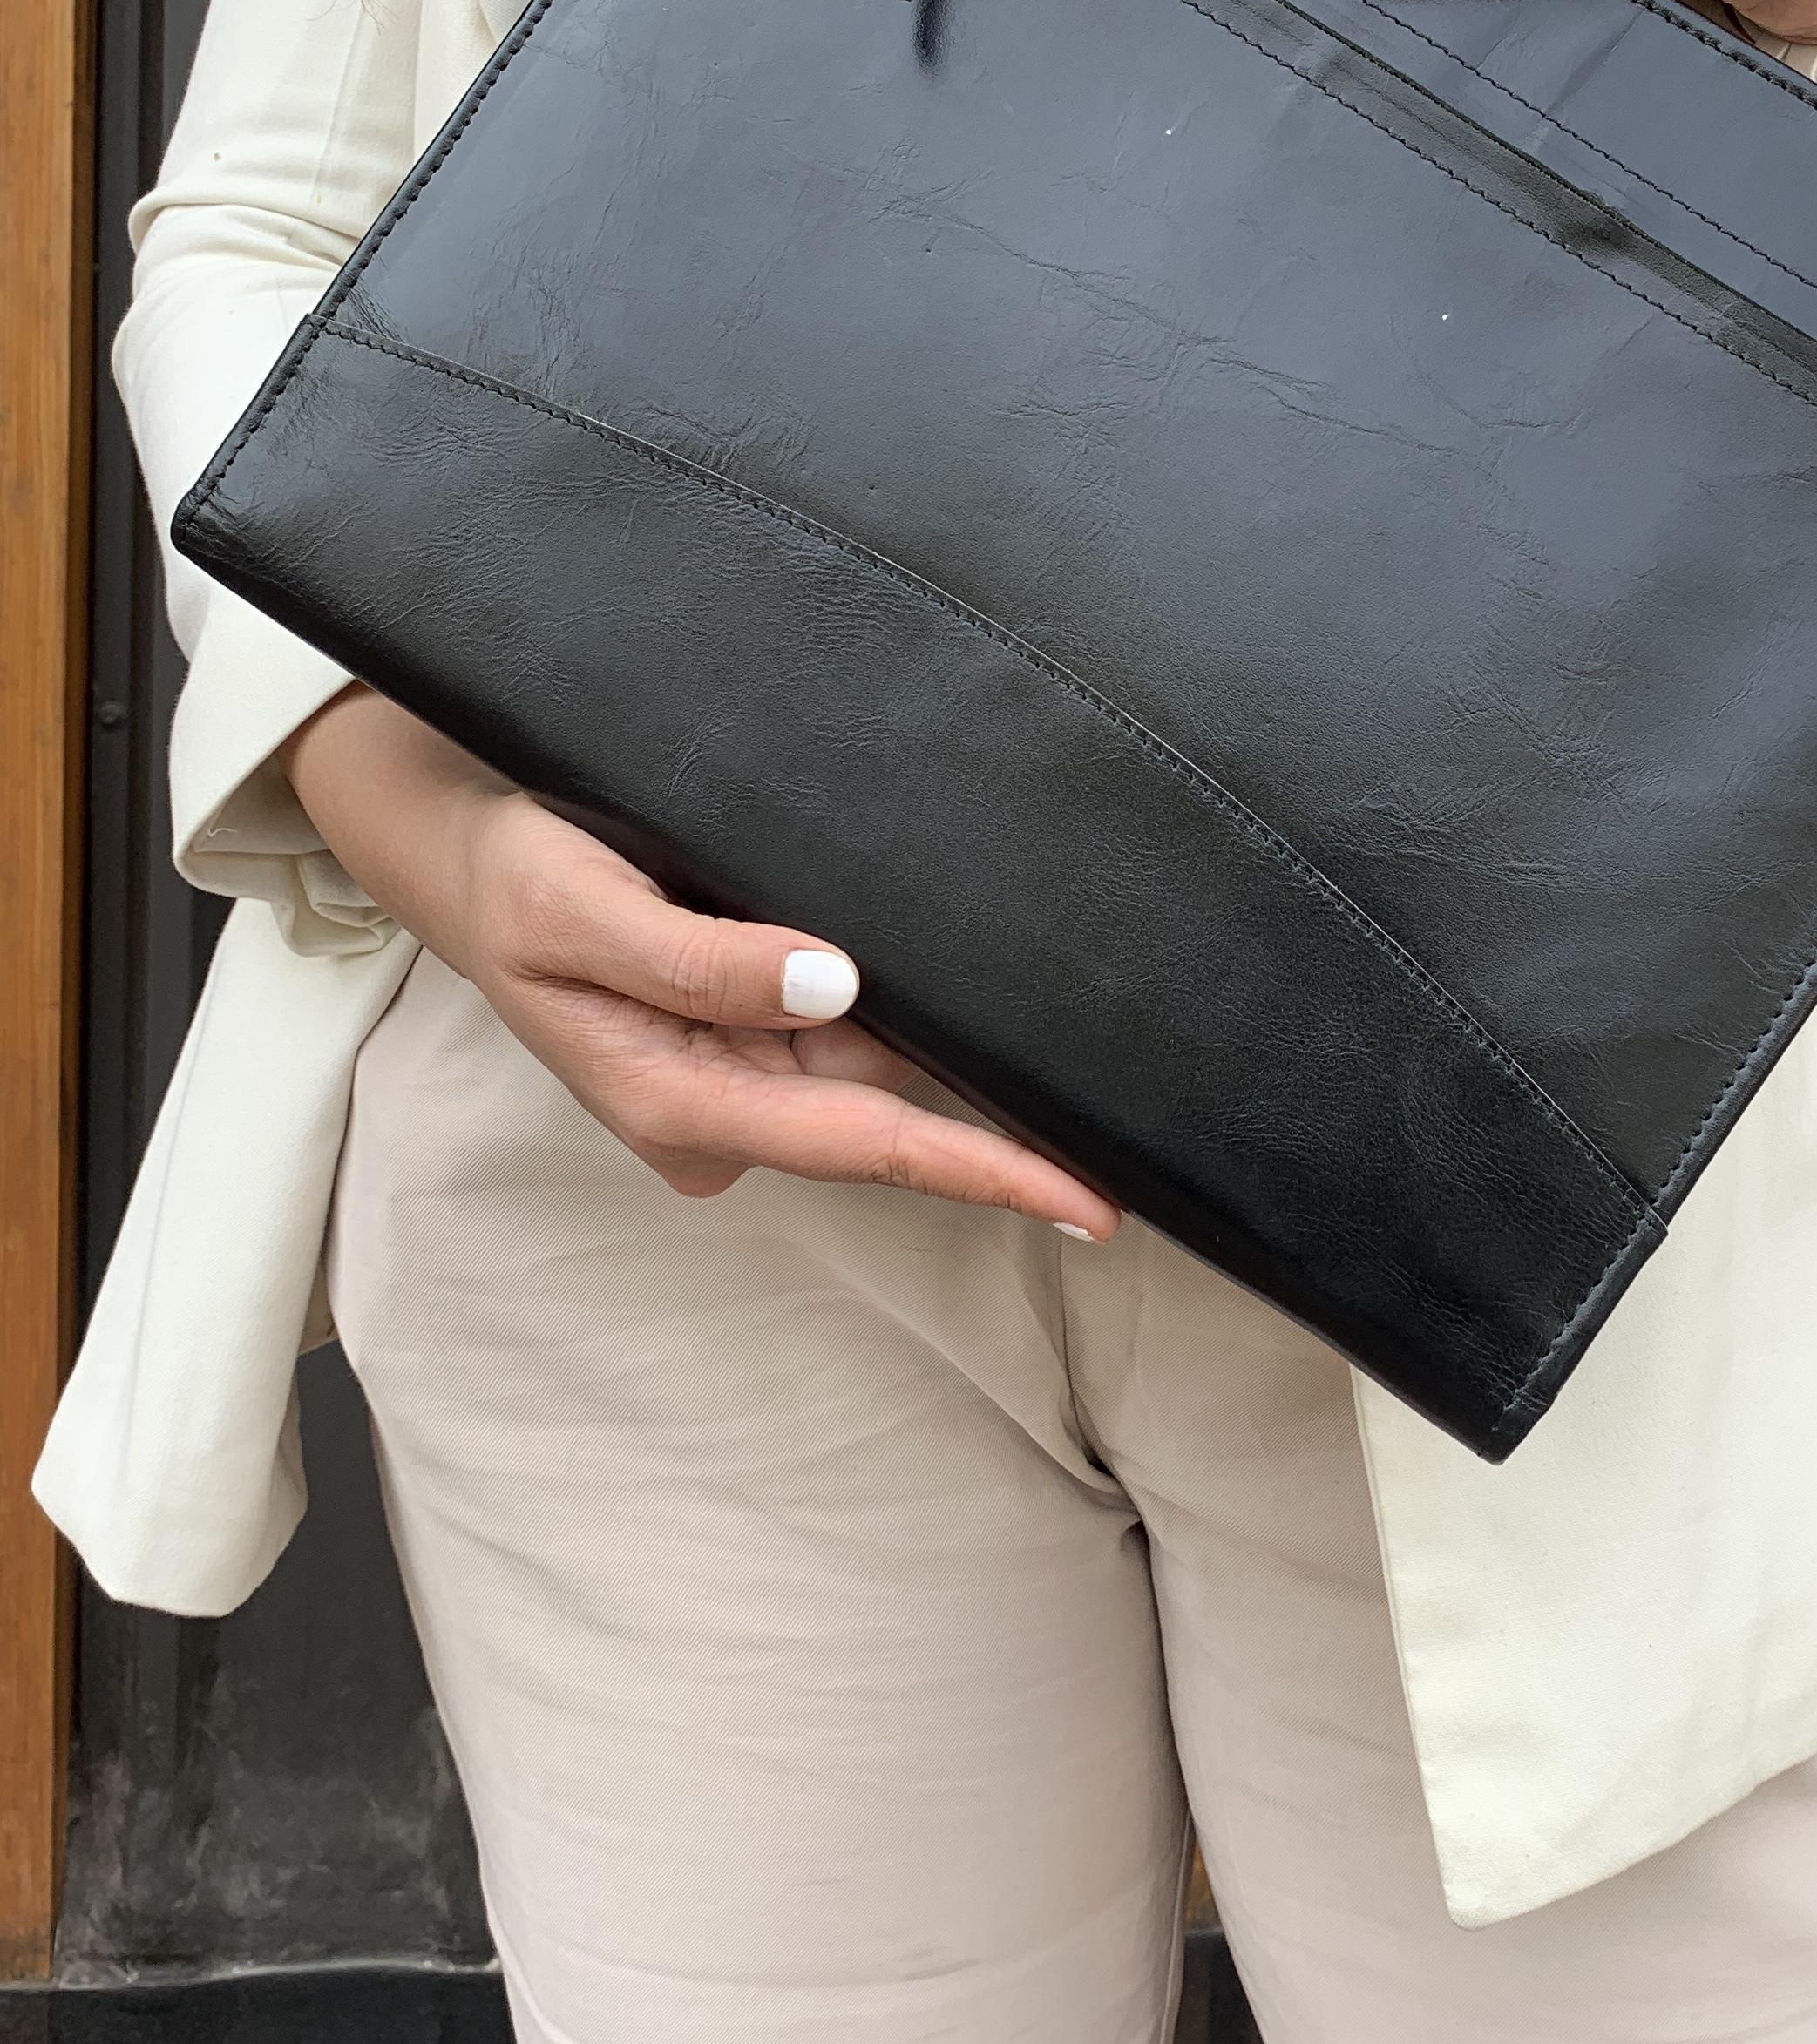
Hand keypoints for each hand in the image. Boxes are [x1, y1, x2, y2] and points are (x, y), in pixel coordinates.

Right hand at [281, 689, 1117, 1228]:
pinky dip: (923, 1016)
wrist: (449, 839)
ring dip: (971, 1059)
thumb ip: (701, 959)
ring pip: (884, 1067)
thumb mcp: (577, 908)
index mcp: (682, 1102)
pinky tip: (995, 1001)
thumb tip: (834, 984)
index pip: (867, 1146)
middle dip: (1005, 1120)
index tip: (1090, 1205)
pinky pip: (857, 1025)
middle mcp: (724, 1101)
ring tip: (1091, 1051)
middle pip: (892, 1115)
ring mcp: (739, 1064)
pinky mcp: (748, 1016)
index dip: (987, 1173)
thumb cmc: (504, 871)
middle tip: (1140, 1124)